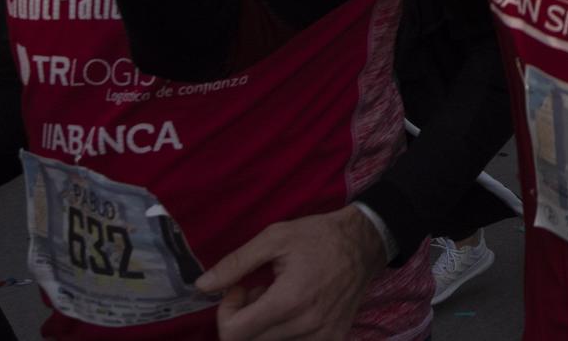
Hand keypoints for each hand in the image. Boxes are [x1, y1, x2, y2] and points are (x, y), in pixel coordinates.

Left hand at [196, 204, 384, 339]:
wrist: (366, 244)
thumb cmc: (320, 237)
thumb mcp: (275, 238)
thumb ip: (236, 263)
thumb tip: (201, 286)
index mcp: (289, 301)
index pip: (235, 334)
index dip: (226, 313)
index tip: (238, 289)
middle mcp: (306, 326)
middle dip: (243, 319)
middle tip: (257, 290)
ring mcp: (321, 337)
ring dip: (263, 328)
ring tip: (276, 299)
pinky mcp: (332, 340)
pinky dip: (283, 333)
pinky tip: (292, 309)